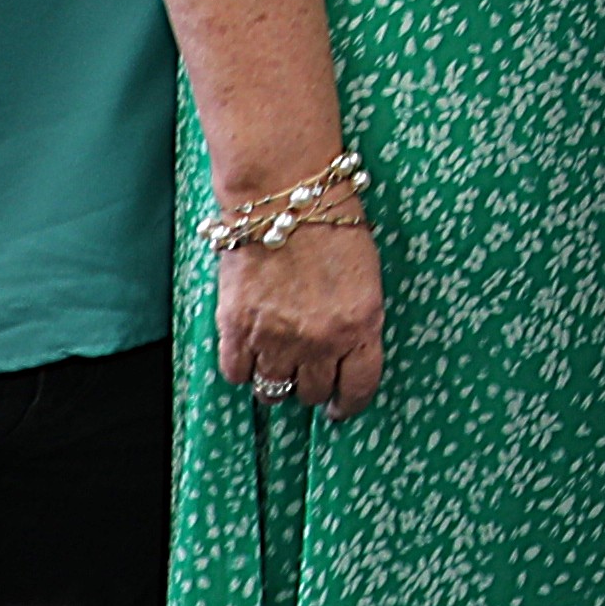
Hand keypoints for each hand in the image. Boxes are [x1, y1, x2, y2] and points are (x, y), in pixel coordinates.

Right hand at [212, 215, 390, 418]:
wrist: (286, 197)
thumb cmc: (333, 227)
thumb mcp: (367, 279)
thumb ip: (358, 321)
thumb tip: (346, 352)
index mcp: (361, 326)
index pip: (358, 387)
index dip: (348, 404)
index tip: (340, 408)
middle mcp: (320, 341)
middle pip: (311, 392)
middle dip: (312, 388)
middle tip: (307, 377)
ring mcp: (275, 337)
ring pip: (272, 390)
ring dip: (276, 381)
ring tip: (277, 365)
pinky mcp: (237, 327)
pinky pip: (237, 372)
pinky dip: (243, 368)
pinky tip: (249, 354)